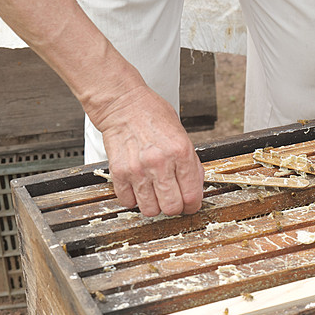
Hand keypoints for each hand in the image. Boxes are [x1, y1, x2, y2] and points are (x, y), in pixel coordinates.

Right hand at [93, 85, 204, 216]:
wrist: (123, 104)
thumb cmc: (153, 116)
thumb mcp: (182, 136)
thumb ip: (190, 163)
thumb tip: (195, 188)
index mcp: (181, 153)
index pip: (192, 195)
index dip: (192, 205)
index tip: (190, 205)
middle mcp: (160, 162)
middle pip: (172, 207)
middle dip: (174, 207)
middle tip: (172, 199)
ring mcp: (138, 169)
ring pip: (150, 210)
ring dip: (153, 206)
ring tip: (153, 193)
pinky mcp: (119, 172)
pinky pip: (128, 202)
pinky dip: (133, 199)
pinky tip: (137, 187)